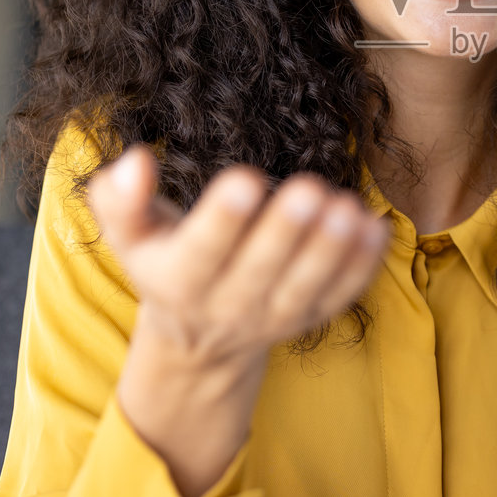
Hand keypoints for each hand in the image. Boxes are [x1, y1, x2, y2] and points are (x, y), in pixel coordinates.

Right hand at [85, 144, 391, 496]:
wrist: (197, 336)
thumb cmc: (163, 260)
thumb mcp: (129, 235)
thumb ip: (121, 199)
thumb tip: (136, 161)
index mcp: (177, 281)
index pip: (200, 253)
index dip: (221, 219)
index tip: (244, 179)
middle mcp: (226, 307)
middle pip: (259, 272)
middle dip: (286, 231)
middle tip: (311, 188)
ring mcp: (273, 317)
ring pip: (305, 288)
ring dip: (331, 250)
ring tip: (347, 208)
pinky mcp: (310, 318)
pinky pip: (340, 295)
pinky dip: (361, 266)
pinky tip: (375, 227)